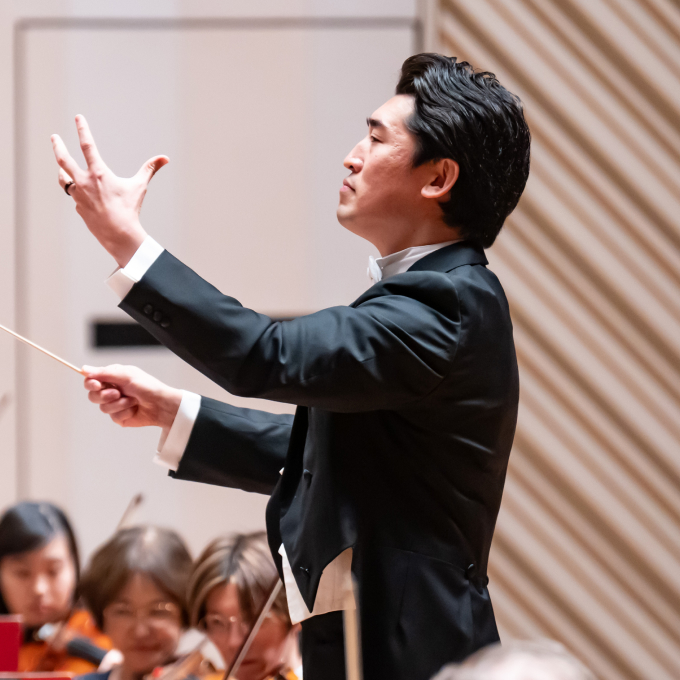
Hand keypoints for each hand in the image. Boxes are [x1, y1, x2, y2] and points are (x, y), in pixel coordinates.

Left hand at [51, 115, 168, 266]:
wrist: (118, 234)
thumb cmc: (130, 209)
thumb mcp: (139, 186)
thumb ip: (149, 169)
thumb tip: (165, 158)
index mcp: (98, 173)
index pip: (87, 145)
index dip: (82, 129)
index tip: (78, 118)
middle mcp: (84, 182)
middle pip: (63, 160)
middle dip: (58, 146)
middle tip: (54, 137)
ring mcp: (79, 196)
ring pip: (64, 179)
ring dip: (63, 172)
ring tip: (63, 168)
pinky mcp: (79, 209)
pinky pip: (76, 198)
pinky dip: (79, 194)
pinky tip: (84, 197)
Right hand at [83, 364, 181, 428]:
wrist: (161, 404)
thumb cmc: (147, 386)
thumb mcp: (126, 375)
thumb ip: (104, 373)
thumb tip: (83, 369)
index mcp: (112, 378)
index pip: (91, 380)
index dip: (90, 383)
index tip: (96, 385)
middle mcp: (111, 391)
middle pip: (92, 396)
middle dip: (104, 395)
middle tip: (118, 393)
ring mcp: (115, 405)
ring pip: (103, 408)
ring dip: (119, 404)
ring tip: (133, 400)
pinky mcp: (119, 417)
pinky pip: (113, 417)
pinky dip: (125, 412)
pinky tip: (134, 409)